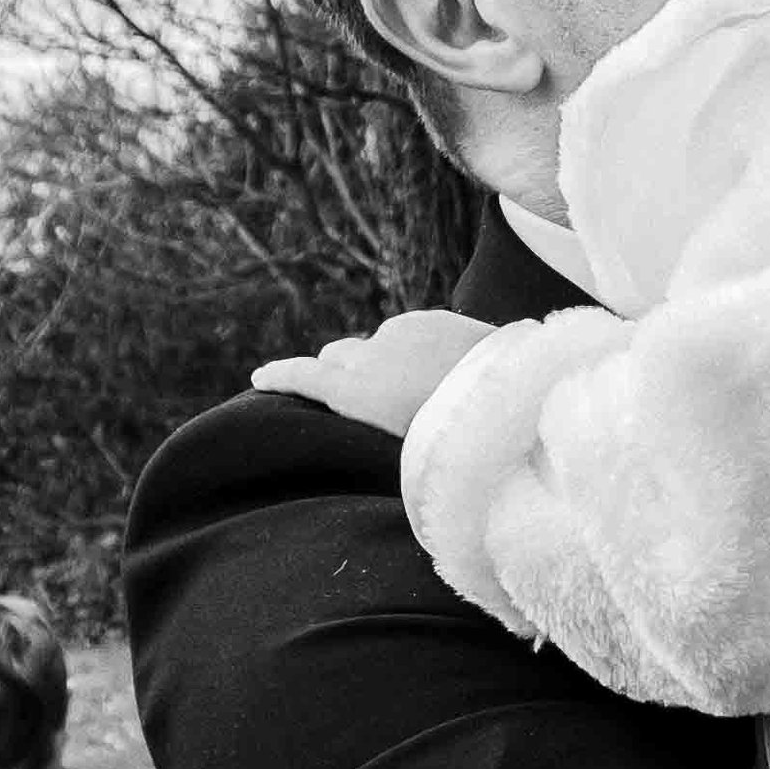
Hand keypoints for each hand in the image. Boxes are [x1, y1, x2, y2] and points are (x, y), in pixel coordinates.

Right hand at [252, 309, 492, 435]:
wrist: (510, 396)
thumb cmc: (454, 441)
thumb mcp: (405, 450)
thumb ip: (379, 430)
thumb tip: (376, 425)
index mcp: (356, 392)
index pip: (305, 376)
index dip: (280, 377)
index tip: (259, 377)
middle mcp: (371, 354)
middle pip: (337, 355)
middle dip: (338, 370)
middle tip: (357, 395)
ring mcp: (402, 330)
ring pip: (379, 344)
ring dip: (386, 361)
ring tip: (421, 390)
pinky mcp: (433, 318)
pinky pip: (413, 333)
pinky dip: (416, 348)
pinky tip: (447, 369)